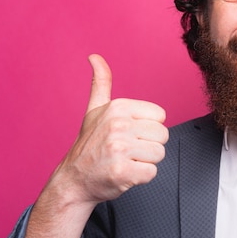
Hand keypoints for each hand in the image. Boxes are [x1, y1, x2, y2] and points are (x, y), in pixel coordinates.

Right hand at [53, 54, 168, 203]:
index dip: (147, 128)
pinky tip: (123, 174)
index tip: (128, 134)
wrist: (73, 181)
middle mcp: (118, 125)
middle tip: (126, 151)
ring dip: (145, 162)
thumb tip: (94, 56)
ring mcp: (120, 149)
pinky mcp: (122, 172)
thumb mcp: (95, 110)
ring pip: (159, 154)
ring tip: (125, 161)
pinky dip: (140, 178)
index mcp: (118, 107)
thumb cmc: (89, 145)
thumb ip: (101, 83)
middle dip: (148, 146)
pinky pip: (152, 173)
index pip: (160, 116)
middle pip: (163, 135)